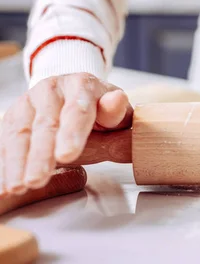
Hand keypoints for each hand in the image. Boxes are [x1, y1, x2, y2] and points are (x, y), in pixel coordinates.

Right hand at [0, 73, 131, 196]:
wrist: (78, 96)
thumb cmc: (101, 111)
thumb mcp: (117, 112)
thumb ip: (117, 113)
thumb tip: (116, 102)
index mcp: (81, 84)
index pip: (76, 110)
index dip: (71, 133)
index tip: (68, 155)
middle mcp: (51, 89)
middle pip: (45, 124)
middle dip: (40, 155)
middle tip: (37, 179)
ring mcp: (28, 102)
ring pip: (20, 133)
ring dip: (17, 163)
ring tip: (18, 187)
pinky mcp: (12, 117)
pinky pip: (5, 141)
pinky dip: (4, 165)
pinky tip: (5, 185)